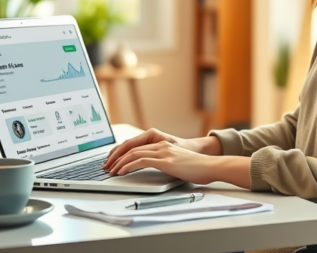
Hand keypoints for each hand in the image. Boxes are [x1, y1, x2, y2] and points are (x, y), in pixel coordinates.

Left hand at [103, 128, 221, 170]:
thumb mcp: (177, 162)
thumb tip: (154, 170)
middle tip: (106, 166)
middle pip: (131, 147)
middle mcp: (160, 144)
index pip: (135, 145)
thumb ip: (164, 163)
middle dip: (115, 157)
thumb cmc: (197, 167)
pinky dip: (128, 166)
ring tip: (111, 171)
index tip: (112, 161)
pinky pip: (140, 161)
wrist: (210, 166)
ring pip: (133, 153)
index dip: (121, 152)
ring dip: (119, 162)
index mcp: (162, 144)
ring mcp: (162, 151)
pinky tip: (122, 172)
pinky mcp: (164, 160)